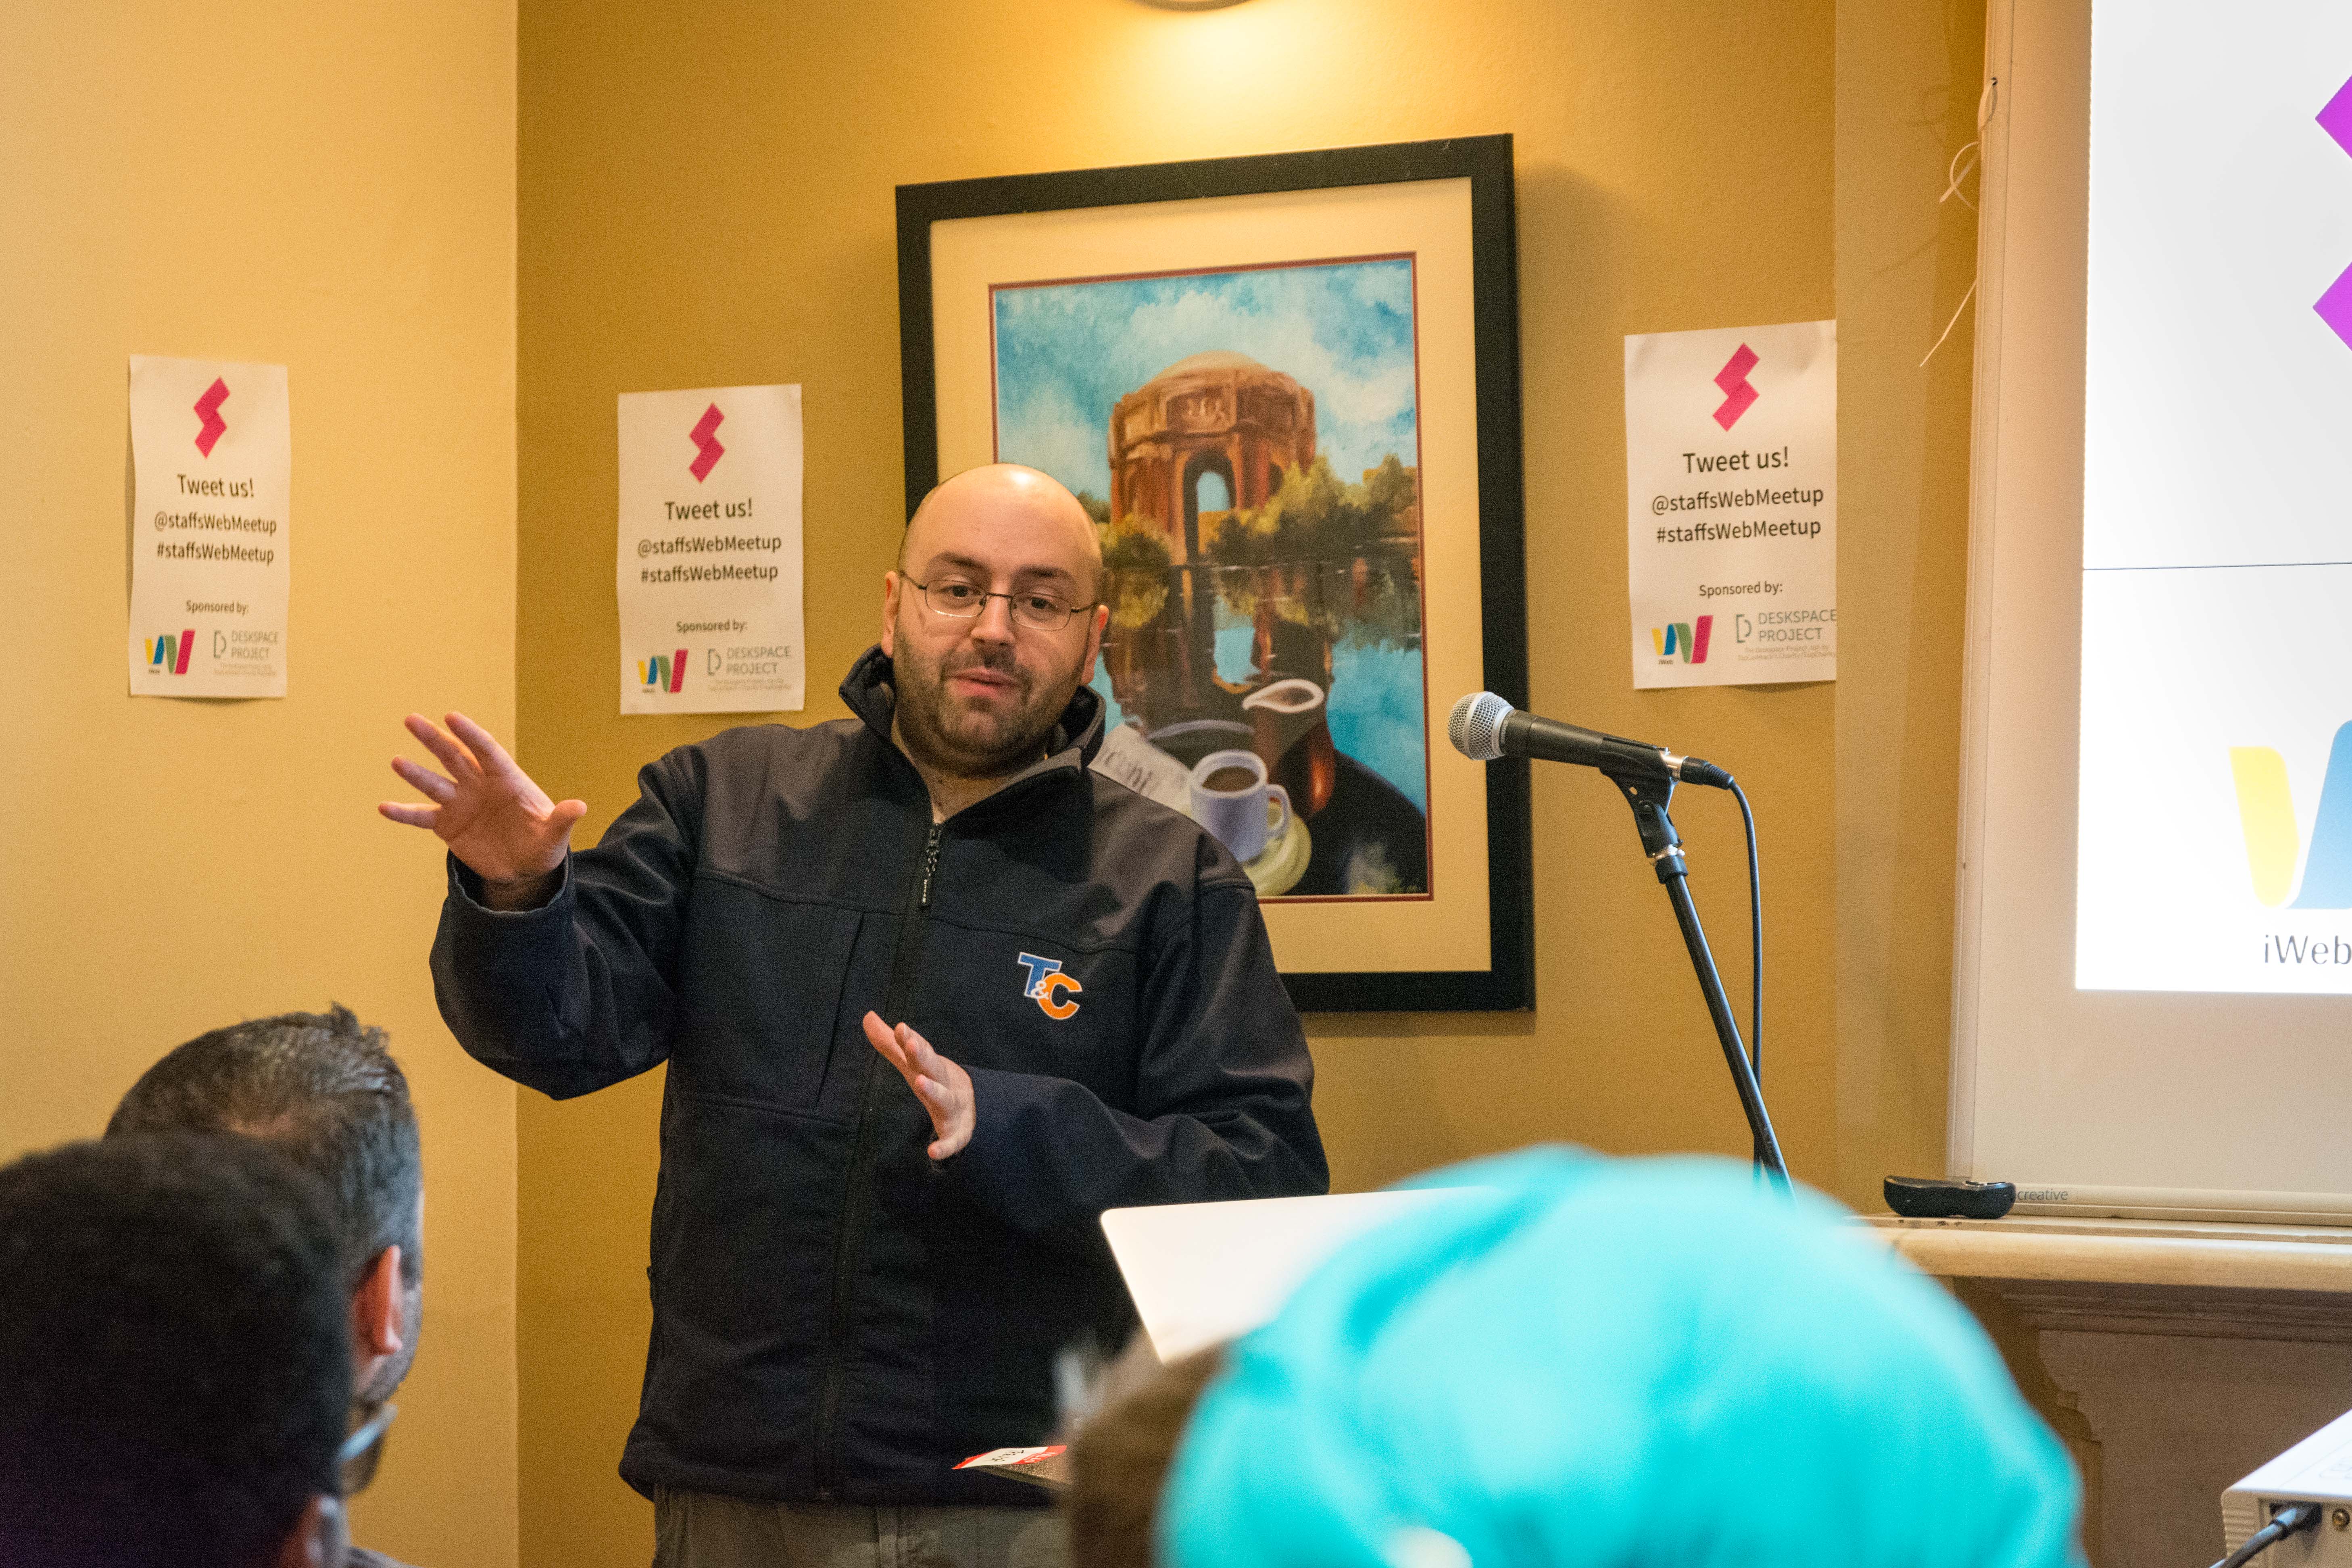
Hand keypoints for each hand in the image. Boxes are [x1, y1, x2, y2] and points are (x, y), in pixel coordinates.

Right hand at [379, 712, 586, 905]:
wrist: (523, 869)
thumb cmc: (542, 844)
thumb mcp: (554, 836)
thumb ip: (561, 820)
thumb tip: (580, 807)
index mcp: (507, 780)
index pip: (487, 751)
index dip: (471, 735)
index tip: (452, 717)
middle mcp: (479, 786)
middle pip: (455, 757)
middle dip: (434, 739)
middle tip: (412, 720)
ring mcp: (461, 804)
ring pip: (434, 783)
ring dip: (416, 773)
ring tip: (397, 762)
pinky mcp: (447, 825)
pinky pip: (421, 816)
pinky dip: (404, 813)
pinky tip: (384, 808)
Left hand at [863, 1012, 974, 1159]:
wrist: (975, 1110)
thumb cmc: (937, 1082)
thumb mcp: (913, 1064)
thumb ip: (890, 1043)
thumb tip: (867, 1016)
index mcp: (930, 1068)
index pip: (920, 1050)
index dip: (910, 1039)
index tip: (900, 1027)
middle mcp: (942, 1084)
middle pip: (932, 1068)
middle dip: (922, 1055)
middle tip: (911, 1043)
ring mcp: (951, 1108)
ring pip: (943, 1099)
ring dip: (934, 1090)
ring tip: (920, 1081)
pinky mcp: (957, 1133)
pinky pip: (952, 1141)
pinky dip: (945, 1147)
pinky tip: (932, 1152)